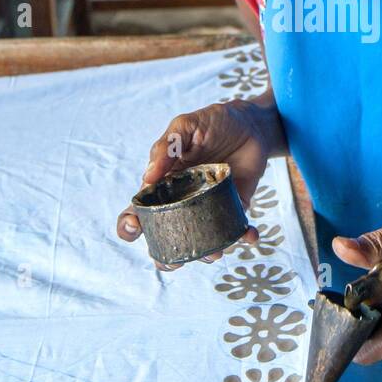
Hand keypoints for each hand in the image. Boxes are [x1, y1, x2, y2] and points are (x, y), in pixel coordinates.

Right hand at [116, 99, 270, 267]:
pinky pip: (236, 230)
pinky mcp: (234, 209)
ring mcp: (208, 209)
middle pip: (165, 237)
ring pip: (199, 242)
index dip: (130, 225)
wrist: (251, 123)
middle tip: (175, 258)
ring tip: (214, 253)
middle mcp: (182, 203)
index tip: (134, 227)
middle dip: (164, 255)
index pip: (138, 211)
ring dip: (204, 253)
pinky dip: (243, 236)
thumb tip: (148, 176)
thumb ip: (165, 147)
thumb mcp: (186, 127)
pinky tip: (250, 234)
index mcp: (163, 185)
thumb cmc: (212, 123)